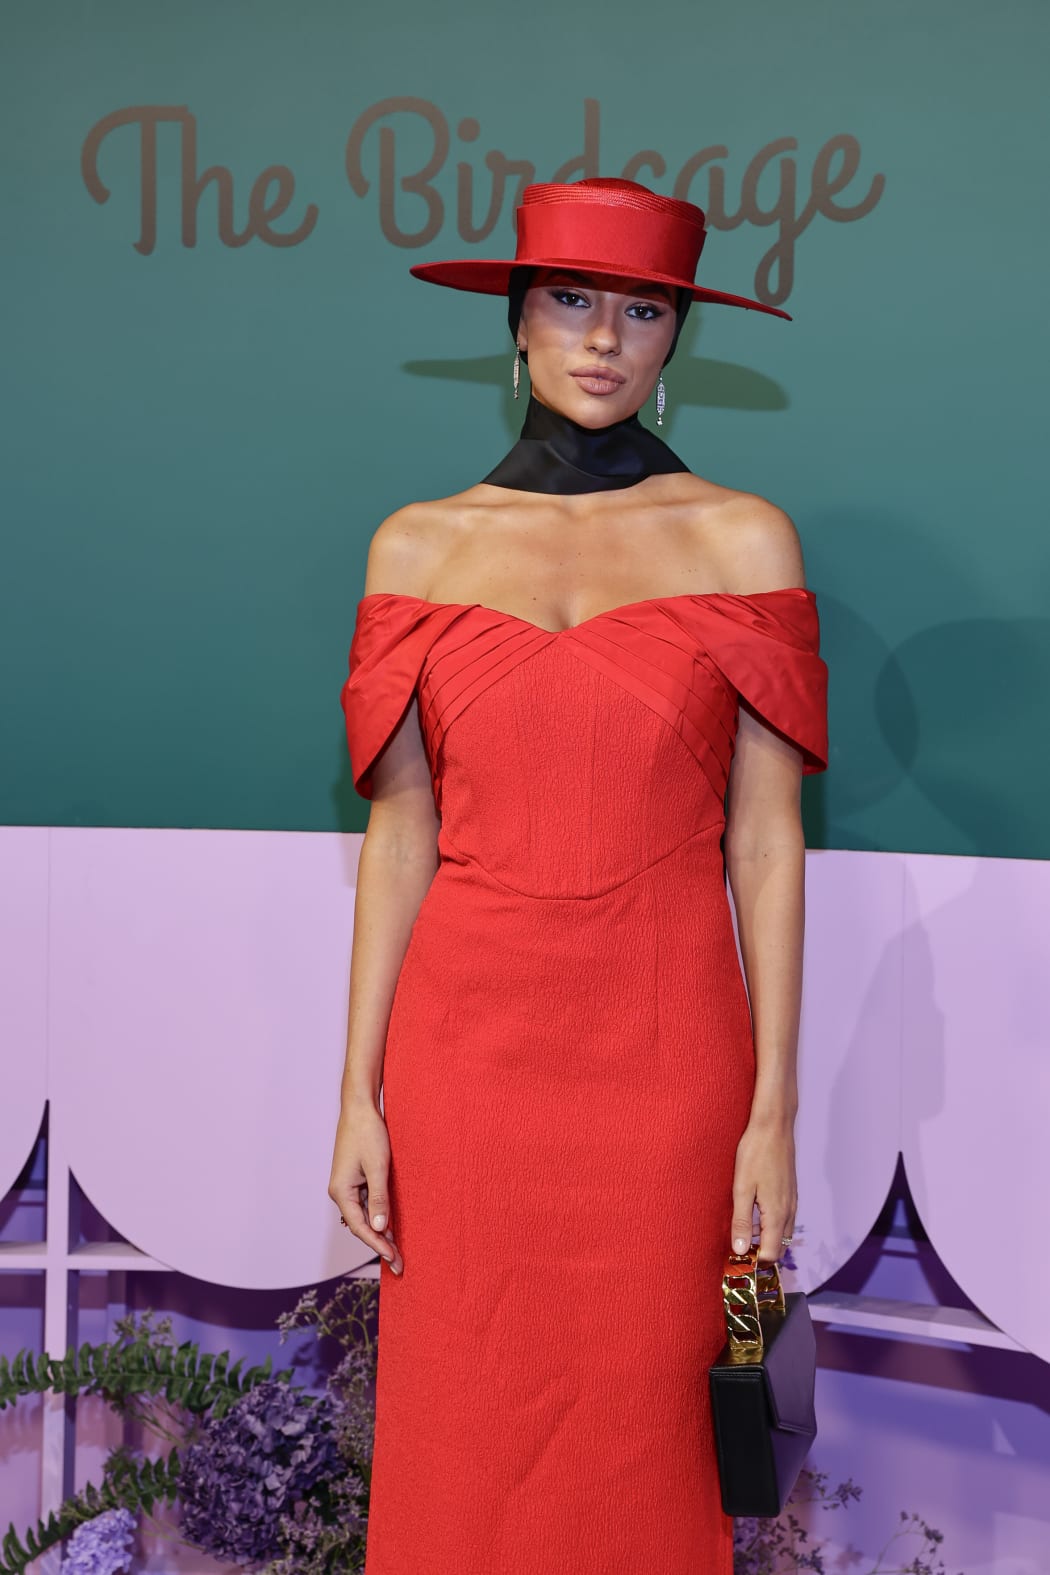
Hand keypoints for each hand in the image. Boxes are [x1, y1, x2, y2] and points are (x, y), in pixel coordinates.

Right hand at [328, 1099, 402, 1273]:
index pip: (361, 1227)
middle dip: (380, 1244)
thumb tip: (380, 1229)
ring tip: (398, 1250)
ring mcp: (346, 1186)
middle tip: (399, 1263)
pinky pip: (365, 1204)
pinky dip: (378, 1216)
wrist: (360, 1108)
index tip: (394, 1259)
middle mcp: (340, 1192)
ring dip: (380, 1232)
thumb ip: (379, 1199)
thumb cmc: (368, 1134)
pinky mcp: (354, 1179)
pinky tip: (390, 1225)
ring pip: (364, 1216)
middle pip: (361, 1226)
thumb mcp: (378, 1167)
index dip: (378, 1245)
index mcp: (341, 1192)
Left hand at [729, 1115, 796, 1262]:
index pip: (771, 1254)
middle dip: (762, 1255)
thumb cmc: (755, 1153)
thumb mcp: (742, 1188)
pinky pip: (785, 1219)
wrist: (774, 1125)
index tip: (737, 1261)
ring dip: (767, 1240)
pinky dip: (772, 1226)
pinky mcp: (791, 1191)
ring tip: (744, 1236)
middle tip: (739, 1251)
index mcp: (777, 1214)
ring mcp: (792, 1201)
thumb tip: (740, 1250)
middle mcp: (789, 1211)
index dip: (755, 1262)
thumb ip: (742, 1221)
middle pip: (779, 1248)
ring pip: (783, 1234)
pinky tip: (756, 1216)